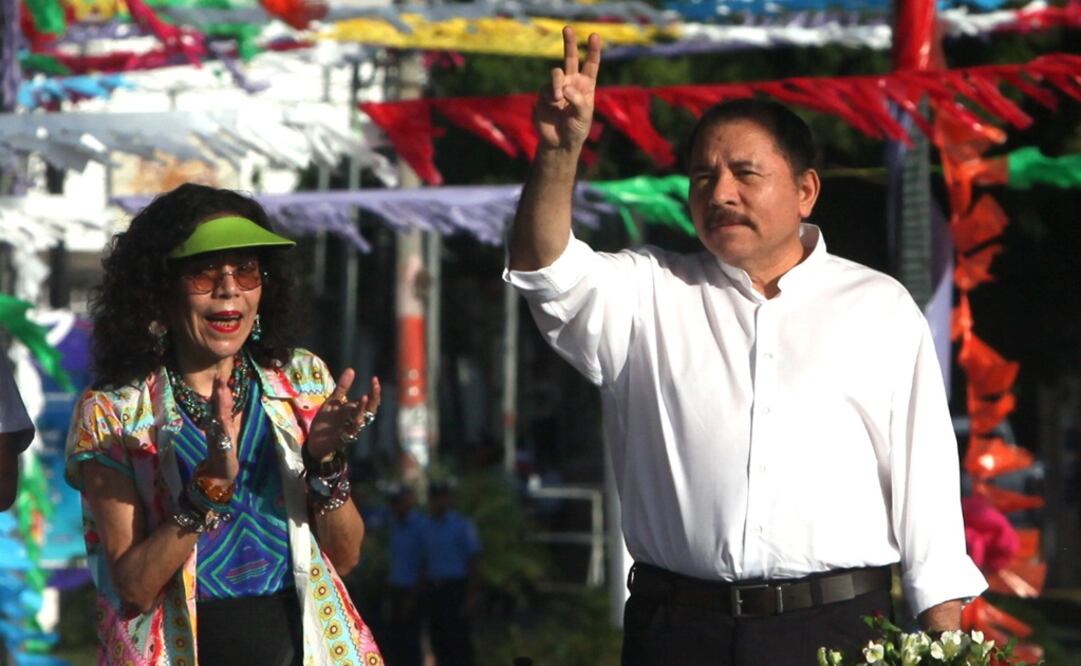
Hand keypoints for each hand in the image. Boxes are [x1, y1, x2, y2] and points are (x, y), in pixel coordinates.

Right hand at [199, 376, 240, 483]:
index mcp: (218, 424)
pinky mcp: (222, 447)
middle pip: (216, 407)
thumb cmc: (224, 451)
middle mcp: (216, 428)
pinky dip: (223, 425)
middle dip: (218, 393)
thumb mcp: (227, 432)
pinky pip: (222, 434)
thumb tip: (227, 401)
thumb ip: (226, 417)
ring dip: (219, 404)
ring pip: (219, 417)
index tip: (220, 376)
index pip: (219, 404)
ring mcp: (218, 437)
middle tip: (219, 377)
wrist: (218, 473)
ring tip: (221, 390)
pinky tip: (223, 417)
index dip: (220, 391)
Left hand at [307, 370, 381, 460]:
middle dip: (374, 399)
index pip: (370, 401)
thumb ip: (342, 388)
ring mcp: (348, 430)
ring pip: (360, 421)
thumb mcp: (333, 401)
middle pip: (370, 411)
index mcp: (355, 411)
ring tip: (364, 397)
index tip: (375, 379)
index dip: (375, 391)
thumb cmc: (327, 421)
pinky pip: (348, 433)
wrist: (315, 441)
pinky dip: (350, 426)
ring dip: (362, 409)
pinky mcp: (340, 439)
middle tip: (375, 386)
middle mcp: (355, 420)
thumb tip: (351, 369)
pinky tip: (351, 418)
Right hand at [533, 26, 601, 151]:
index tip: (594, 36)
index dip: (593, 50)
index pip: (591, 64)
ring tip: (558, 98)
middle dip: (569, 42)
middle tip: (568, 28)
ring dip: (557, 83)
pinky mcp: (543, 95)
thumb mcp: (584, 116)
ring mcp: (556, 87)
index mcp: (585, 85)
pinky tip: (553, 104)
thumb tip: (564, 87)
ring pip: (556, 73)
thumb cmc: (576, 129)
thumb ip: (578, 100)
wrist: (559, 143)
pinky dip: (550, 96)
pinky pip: (545, 89)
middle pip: (570, 57)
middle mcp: (571, 82)